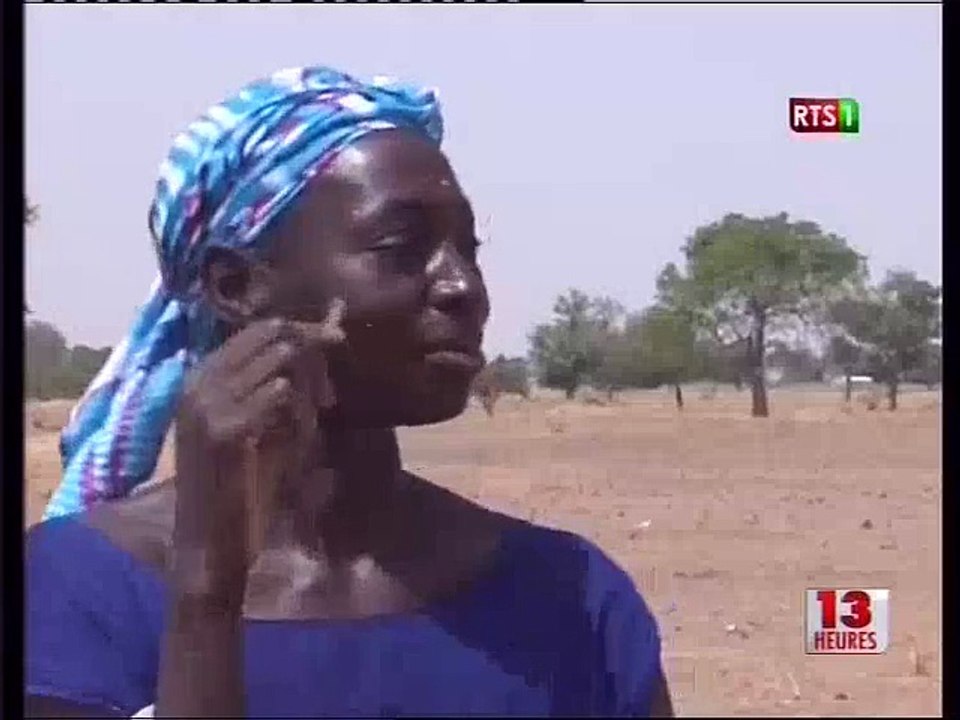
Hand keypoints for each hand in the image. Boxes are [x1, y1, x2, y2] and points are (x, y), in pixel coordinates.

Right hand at [170, 313, 338, 601]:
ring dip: (310, 386)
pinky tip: (304, 433)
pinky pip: (279, 394)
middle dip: (314, 353)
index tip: (337, 343)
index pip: (261, 327)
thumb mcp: (261, 424)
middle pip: (274, 334)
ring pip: (282, 360)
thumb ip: (282, 384)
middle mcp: (199, 381)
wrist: (210, 542)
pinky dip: (302, 410)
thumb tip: (327, 334)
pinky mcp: (223, 430)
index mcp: (202, 375)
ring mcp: (207, 403)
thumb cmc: (239, 484)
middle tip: (329, 393)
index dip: (306, 332)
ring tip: (313, 419)